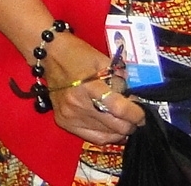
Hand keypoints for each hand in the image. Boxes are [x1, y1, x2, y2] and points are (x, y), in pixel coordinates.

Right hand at [43, 32, 137, 146]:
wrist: (49, 53)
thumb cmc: (78, 54)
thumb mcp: (104, 61)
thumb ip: (121, 81)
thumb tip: (134, 100)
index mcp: (87, 86)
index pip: (119, 109)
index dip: (136, 114)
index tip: (142, 112)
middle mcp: (77, 104)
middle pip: (116, 126)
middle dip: (131, 122)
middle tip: (133, 114)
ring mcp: (69, 115)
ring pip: (108, 135)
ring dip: (120, 129)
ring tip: (121, 118)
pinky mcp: (64, 122)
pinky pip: (95, 138)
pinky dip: (107, 134)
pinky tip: (110, 125)